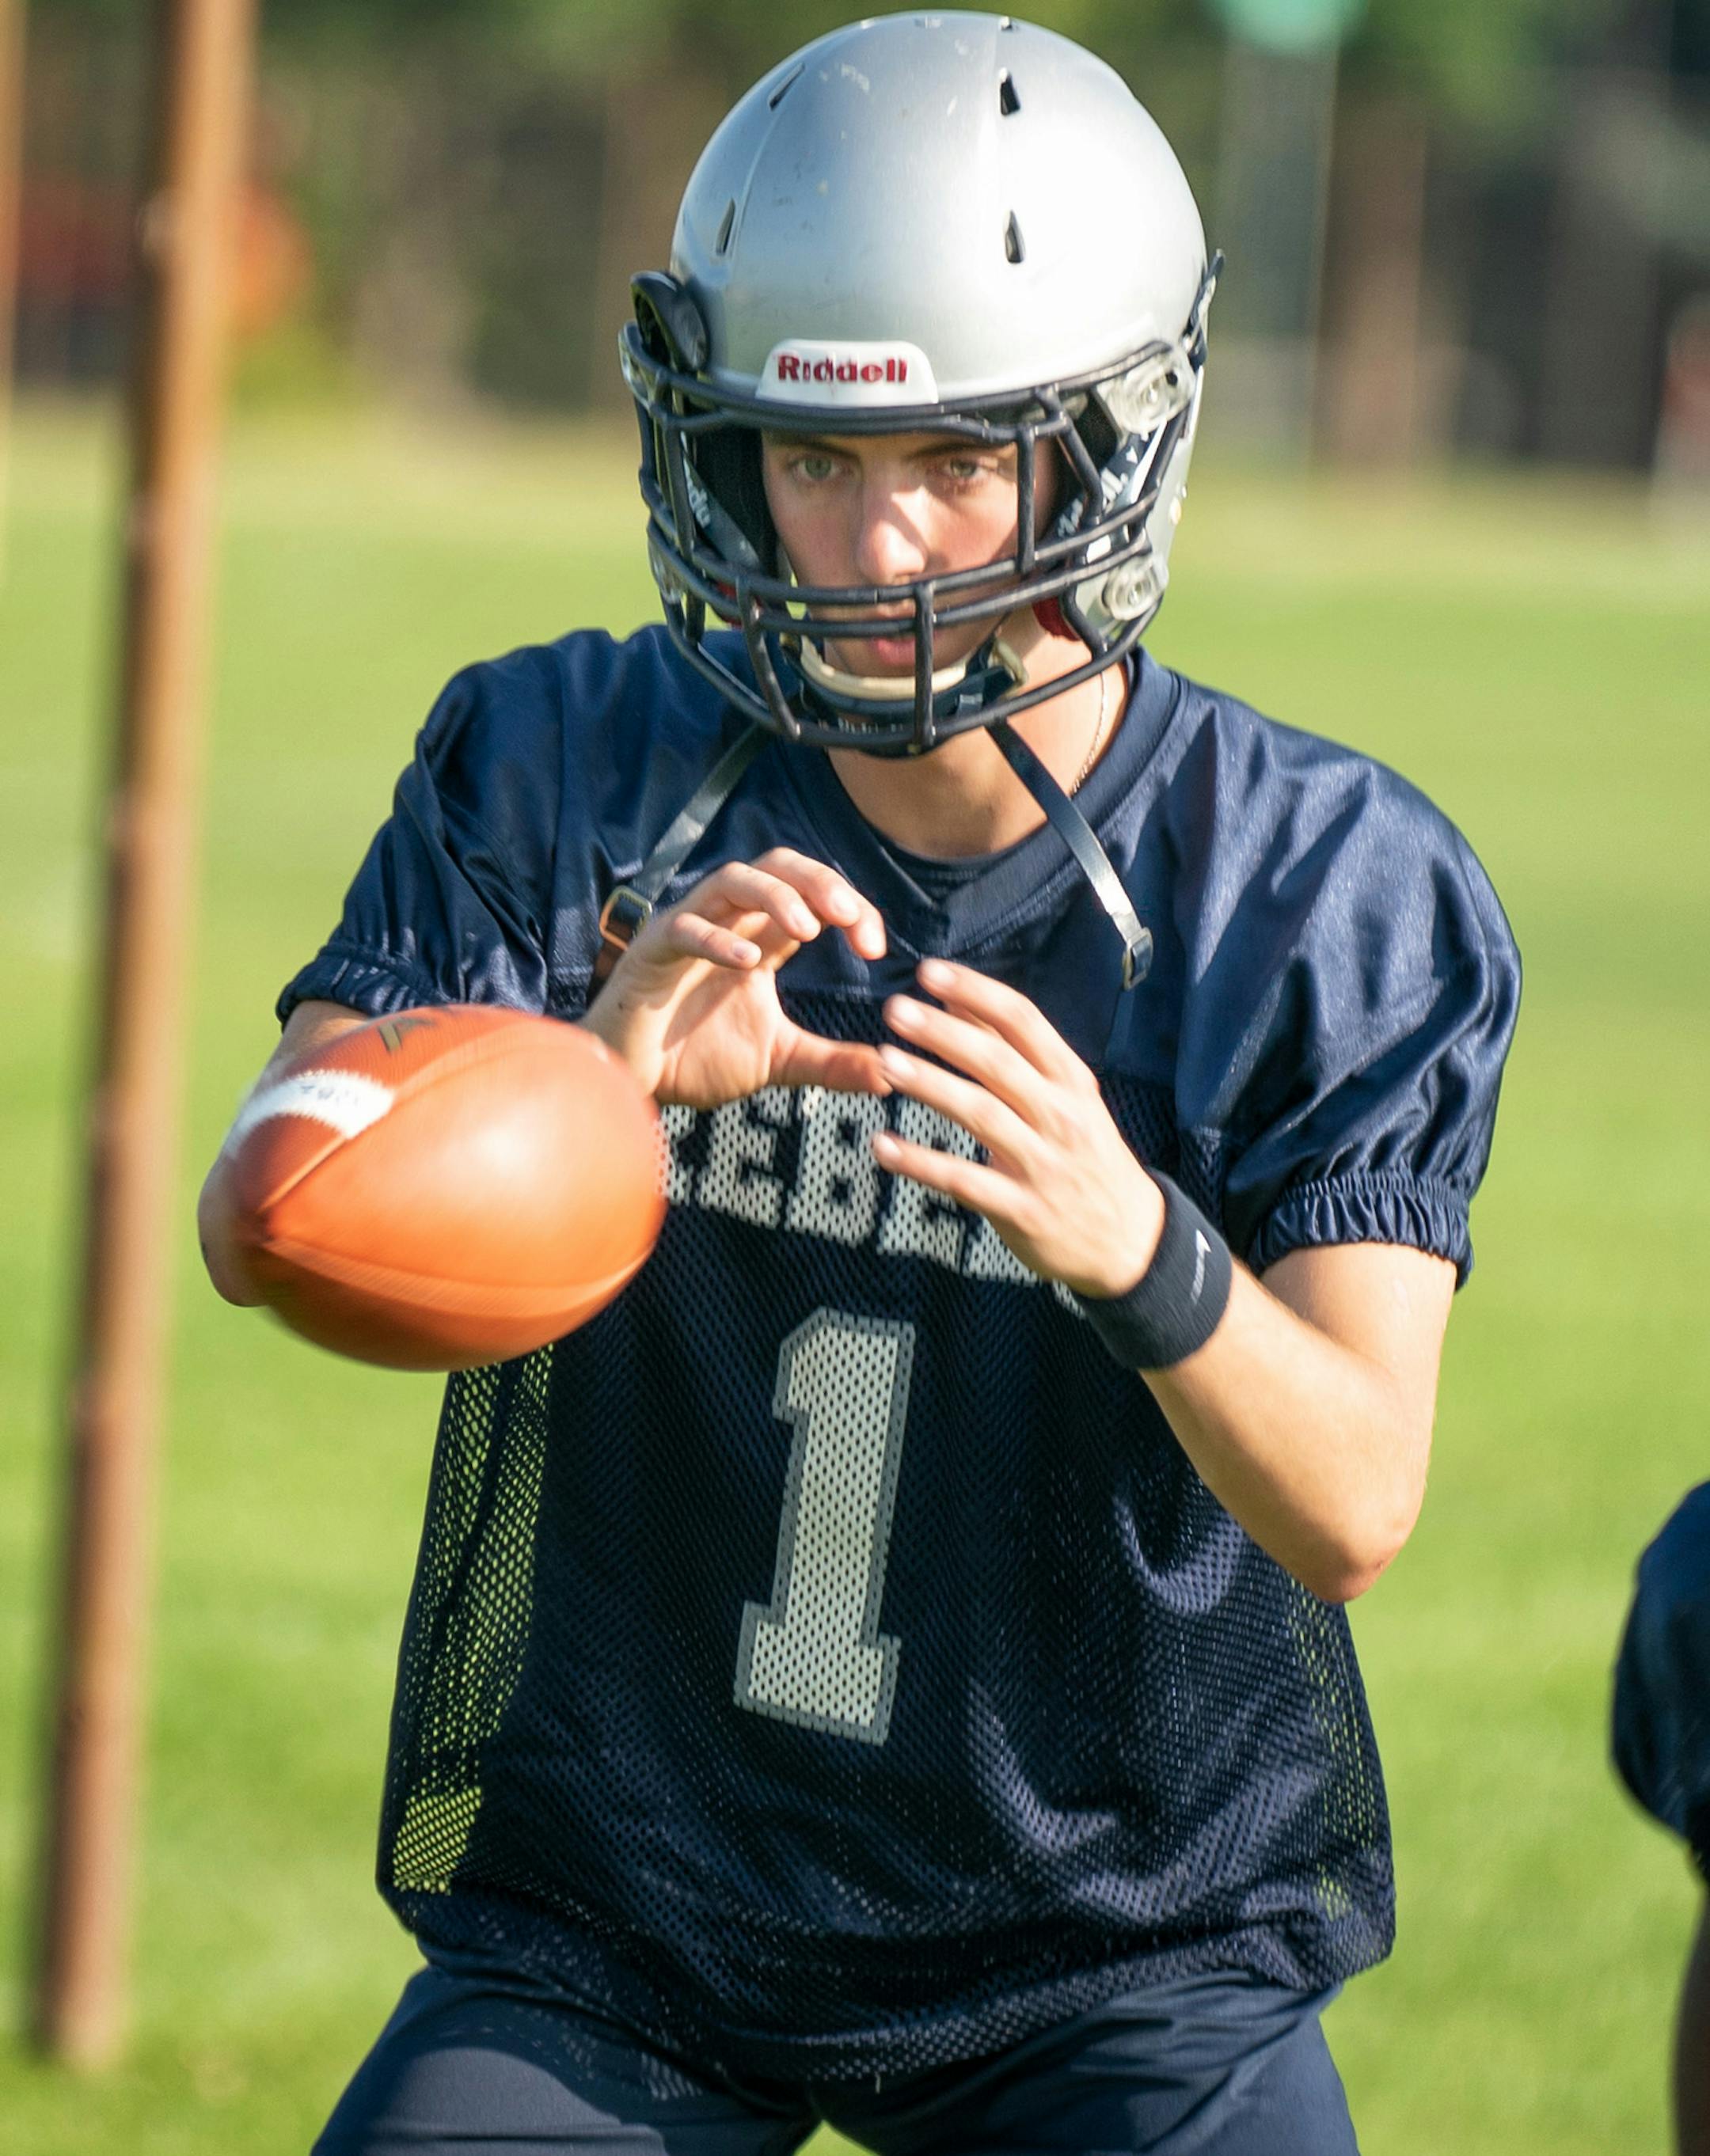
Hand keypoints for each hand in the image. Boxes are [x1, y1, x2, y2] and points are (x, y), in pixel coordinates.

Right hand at [582, 848, 888, 1108]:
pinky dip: (716, 939)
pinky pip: (684, 928)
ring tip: (809, 928)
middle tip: (849, 917)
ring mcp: (688, 930)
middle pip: (776, 866)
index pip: (811, 896)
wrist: (631, 1083)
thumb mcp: (779, 1061)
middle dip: (817, 882)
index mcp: (759, 938)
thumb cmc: (695, 1060)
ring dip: (774, 896)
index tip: (874, 948)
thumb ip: (832, 1064)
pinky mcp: (652, 953)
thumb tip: (891, 1076)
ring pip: (732, 880)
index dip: (850, 908)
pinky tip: (746, 960)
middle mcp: (727, 923)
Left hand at [871, 957, 1164, 1297]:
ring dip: (929, 1085)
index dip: (975, 993)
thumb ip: (1013, 1053)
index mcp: (1071, 1081)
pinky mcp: (1021, 1209)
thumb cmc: (1086, 1156)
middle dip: (944, 1032)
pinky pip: (963, 1181)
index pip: (1023, 1022)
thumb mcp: (1066, 1099)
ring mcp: (1043, 1164)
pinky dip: (920, 1163)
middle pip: (998, 1062)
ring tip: (883, 1061)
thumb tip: (957, 1001)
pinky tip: (882, 1145)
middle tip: (895, 1009)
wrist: (1130, 1241)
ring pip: (981, 1114)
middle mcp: (1061, 1116)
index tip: (929, 972)